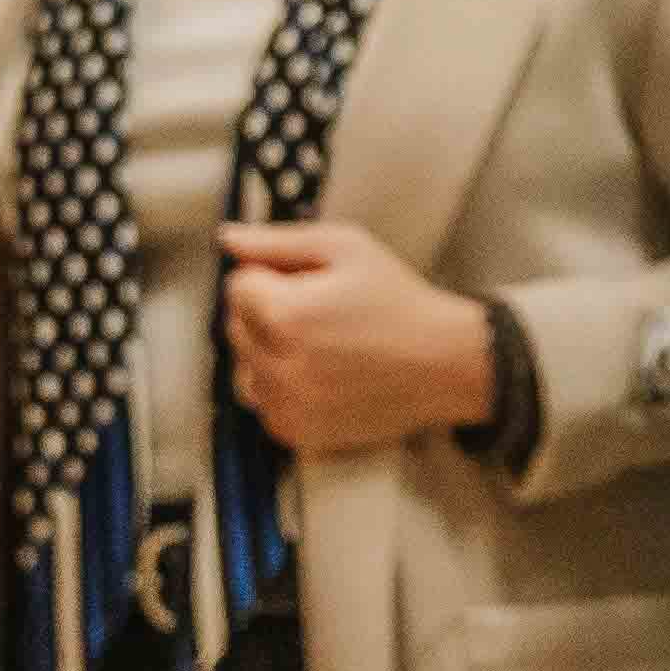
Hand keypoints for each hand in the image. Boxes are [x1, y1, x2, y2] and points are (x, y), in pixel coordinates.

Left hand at [218, 220, 501, 459]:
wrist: (443, 363)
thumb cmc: (399, 302)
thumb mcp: (346, 248)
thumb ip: (278, 241)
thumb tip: (226, 238)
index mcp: (285, 315)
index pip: (236, 286)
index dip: (271, 276)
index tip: (308, 283)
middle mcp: (279, 366)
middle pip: (235, 327)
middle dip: (266, 313)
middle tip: (319, 311)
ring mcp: (287, 405)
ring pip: (244, 368)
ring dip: (267, 354)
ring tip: (317, 345)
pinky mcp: (297, 431)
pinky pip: (263, 404)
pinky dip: (282, 388)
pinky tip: (321, 374)